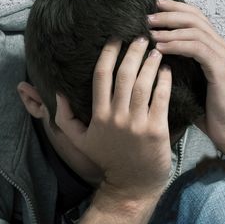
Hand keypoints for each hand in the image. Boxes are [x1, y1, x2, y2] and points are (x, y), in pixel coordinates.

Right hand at [54, 37, 172, 202]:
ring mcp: (138, 124)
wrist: (132, 186)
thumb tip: (57, 93)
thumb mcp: (81, 142)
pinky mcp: (157, 131)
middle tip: (141, 38)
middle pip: (124, 74)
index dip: (109, 53)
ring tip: (156, 50)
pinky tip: (167, 70)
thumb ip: (65, 118)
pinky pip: (161, 98)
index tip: (116, 38)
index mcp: (99, 115)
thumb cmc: (109, 161)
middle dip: (133, 52)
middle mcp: (117, 117)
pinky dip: (165, 81)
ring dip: (151, 63)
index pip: (102, 76)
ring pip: (143, 84)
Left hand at [148, 0, 224, 155]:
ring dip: (169, 29)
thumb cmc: (209, 112)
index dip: (175, 8)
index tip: (153, 6)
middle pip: (194, 17)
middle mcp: (221, 47)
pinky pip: (196, 48)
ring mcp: (223, 56)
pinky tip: (160, 48)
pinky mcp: (221, 67)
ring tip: (150, 32)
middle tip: (147, 17)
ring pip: (194, 30)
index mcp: (215, 48)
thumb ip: (179, 67)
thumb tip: (153, 59)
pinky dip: (176, 45)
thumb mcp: (189, 84)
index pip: (195, 17)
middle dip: (169, 14)